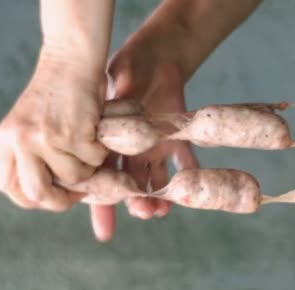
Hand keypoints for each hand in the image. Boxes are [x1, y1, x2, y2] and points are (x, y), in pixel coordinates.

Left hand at [0, 52, 107, 211]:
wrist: (73, 60)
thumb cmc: (60, 93)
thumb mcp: (32, 122)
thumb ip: (33, 154)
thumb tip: (54, 195)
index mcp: (7, 139)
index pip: (10, 186)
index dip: (33, 198)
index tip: (52, 195)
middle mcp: (21, 140)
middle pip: (38, 193)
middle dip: (62, 200)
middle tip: (78, 193)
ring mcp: (46, 137)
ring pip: (74, 177)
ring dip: (90, 167)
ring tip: (91, 144)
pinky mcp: (74, 133)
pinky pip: (93, 160)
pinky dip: (102, 150)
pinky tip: (99, 131)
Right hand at [89, 49, 198, 241]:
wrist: (158, 54)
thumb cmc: (130, 64)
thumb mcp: (117, 78)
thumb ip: (114, 97)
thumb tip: (108, 110)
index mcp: (108, 141)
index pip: (99, 178)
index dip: (101, 205)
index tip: (105, 231)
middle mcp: (130, 150)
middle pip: (129, 185)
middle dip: (135, 202)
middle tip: (143, 212)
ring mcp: (154, 147)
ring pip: (155, 180)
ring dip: (160, 196)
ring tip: (163, 210)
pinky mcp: (177, 138)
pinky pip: (186, 160)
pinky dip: (191, 171)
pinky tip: (195, 183)